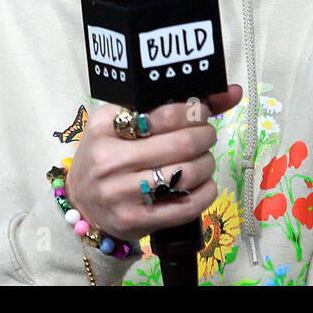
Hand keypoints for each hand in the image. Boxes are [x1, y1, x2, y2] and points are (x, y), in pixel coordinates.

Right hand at [66, 85, 242, 241]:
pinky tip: (202, 184)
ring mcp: (122, 194)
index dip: (193, 111)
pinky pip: (186, 206)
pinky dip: (205, 192)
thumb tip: (231, 91)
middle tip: (207, 134)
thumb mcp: (123, 122)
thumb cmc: (106, 154)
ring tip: (202, 159)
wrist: (80, 202)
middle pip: (182, 145)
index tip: (201, 111)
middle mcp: (111, 161)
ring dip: (207, 163)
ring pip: (187, 174)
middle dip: (206, 136)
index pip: (164, 114)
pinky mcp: (136, 221)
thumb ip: (172, 106)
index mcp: (106, 128)